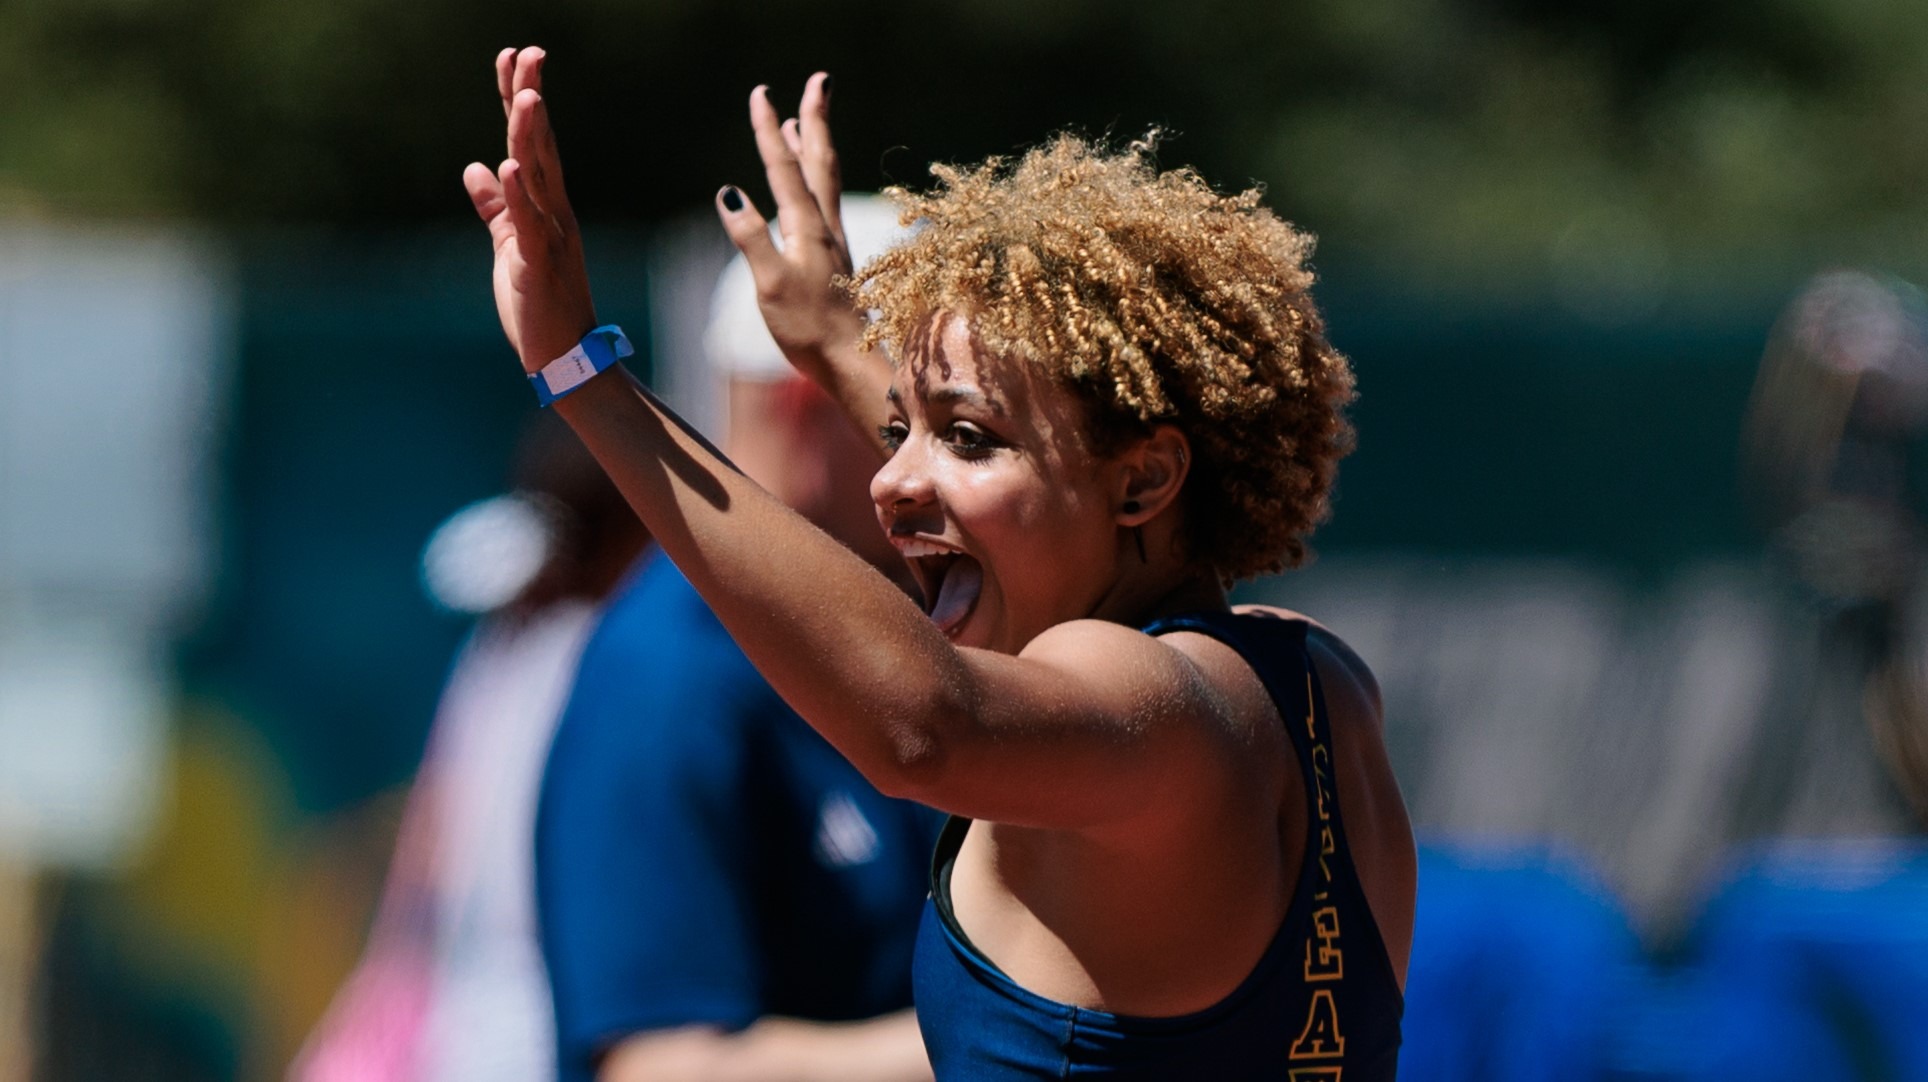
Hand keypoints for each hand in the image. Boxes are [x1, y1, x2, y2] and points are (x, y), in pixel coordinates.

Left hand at [463, 47, 598, 372]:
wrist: (568, 361)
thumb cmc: (540, 307)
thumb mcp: (509, 248)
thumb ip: (497, 208)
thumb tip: (476, 167)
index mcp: (546, 208)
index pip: (532, 143)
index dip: (520, 99)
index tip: (513, 57)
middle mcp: (555, 214)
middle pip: (540, 145)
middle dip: (531, 99)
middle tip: (527, 54)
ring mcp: (552, 237)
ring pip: (540, 177)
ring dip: (531, 136)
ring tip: (526, 96)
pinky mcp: (540, 265)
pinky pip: (530, 224)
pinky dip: (519, 194)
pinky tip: (510, 165)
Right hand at [713, 74, 867, 376]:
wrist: (850, 363)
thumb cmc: (808, 329)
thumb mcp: (771, 284)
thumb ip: (751, 238)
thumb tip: (728, 193)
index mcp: (808, 227)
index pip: (783, 167)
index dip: (769, 128)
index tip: (761, 92)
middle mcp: (825, 226)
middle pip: (818, 161)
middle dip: (814, 118)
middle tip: (818, 82)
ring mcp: (831, 242)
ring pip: (823, 181)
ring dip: (812, 146)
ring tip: (800, 122)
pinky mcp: (832, 260)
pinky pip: (822, 203)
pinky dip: (813, 180)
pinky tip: (806, 188)